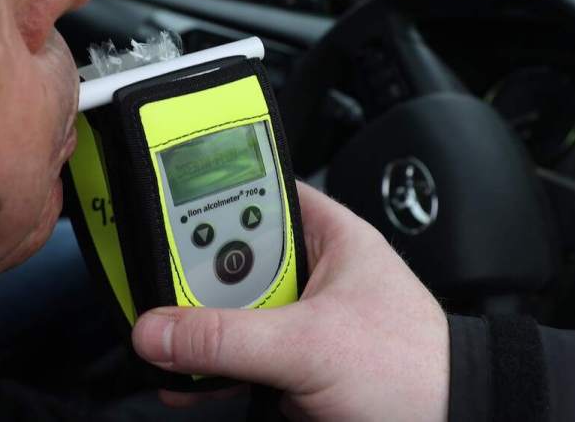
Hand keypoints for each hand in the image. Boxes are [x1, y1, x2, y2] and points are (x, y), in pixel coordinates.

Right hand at [132, 182, 449, 420]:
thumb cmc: (416, 370)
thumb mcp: (311, 344)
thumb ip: (230, 337)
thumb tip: (162, 330)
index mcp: (329, 236)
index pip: (258, 194)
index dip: (212, 195)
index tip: (162, 208)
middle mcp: (310, 272)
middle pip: (231, 258)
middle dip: (193, 278)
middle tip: (157, 291)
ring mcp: (297, 320)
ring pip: (229, 312)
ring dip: (196, 329)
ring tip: (162, 339)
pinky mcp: (288, 364)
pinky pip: (236, 357)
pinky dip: (208, 369)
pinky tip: (183, 379)